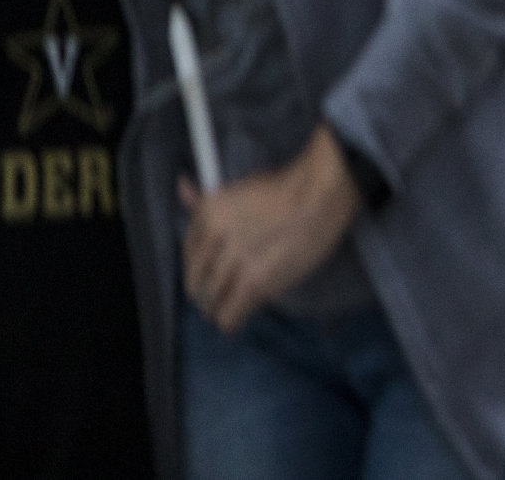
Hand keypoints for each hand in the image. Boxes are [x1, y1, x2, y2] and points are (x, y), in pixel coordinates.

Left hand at [179, 126, 361, 333]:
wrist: (323, 191)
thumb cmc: (288, 187)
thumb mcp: (240, 188)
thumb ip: (205, 199)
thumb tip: (181, 186)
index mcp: (209, 212)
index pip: (188, 255)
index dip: (203, 264)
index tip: (215, 267)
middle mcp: (215, 237)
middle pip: (196, 284)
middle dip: (210, 288)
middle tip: (227, 286)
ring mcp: (234, 261)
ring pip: (210, 304)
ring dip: (224, 303)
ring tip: (239, 297)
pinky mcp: (254, 282)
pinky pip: (228, 318)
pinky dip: (234, 318)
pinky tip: (245, 308)